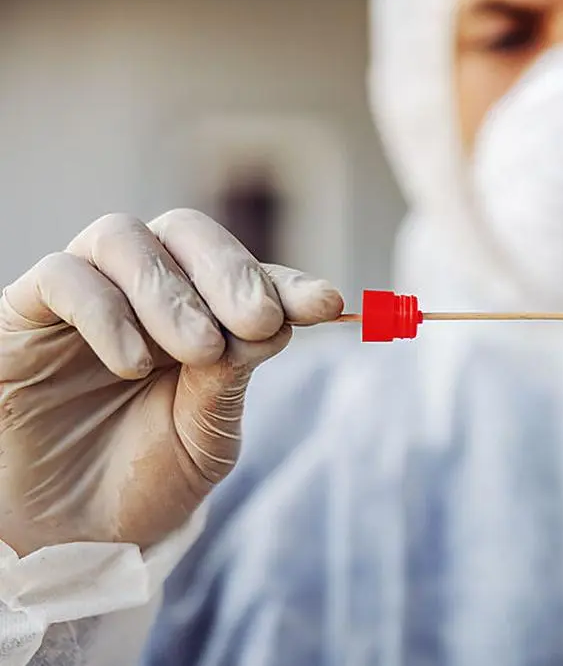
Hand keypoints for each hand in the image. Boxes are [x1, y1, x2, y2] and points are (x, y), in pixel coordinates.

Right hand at [0, 211, 342, 555]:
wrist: (68, 537)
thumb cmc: (143, 482)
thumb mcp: (205, 437)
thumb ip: (230, 380)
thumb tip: (269, 322)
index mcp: (200, 315)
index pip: (246, 274)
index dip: (288, 283)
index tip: (327, 305)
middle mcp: (142, 292)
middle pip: (185, 231)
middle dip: (231, 271)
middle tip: (256, 321)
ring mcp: (82, 297)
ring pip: (121, 237)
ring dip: (170, 290)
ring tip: (198, 350)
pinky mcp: (22, 315)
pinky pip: (60, 276)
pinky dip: (105, 310)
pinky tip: (134, 363)